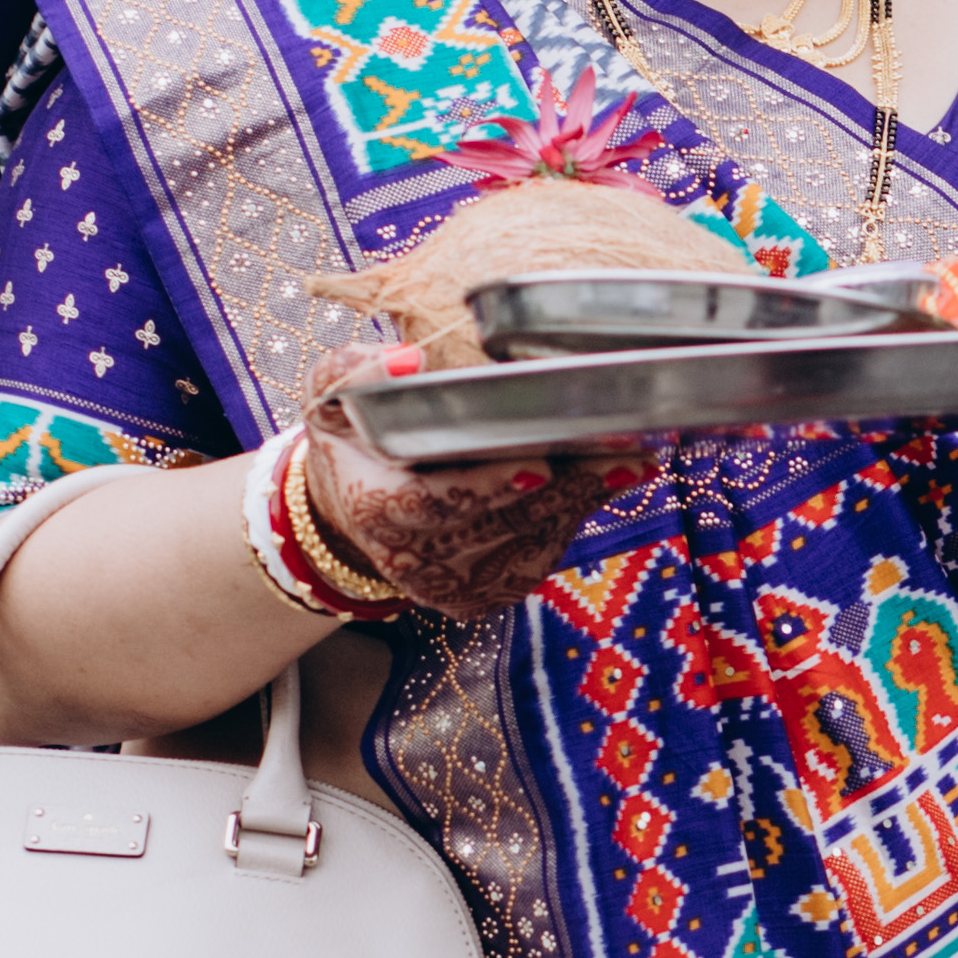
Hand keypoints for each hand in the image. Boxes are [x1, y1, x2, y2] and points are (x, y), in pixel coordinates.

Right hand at [301, 390, 650, 623]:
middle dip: (563, 490)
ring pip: (526, 544)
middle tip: (617, 457)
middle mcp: (409, 557)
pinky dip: (570, 521)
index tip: (539, 468)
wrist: (349, 511)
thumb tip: (408, 360)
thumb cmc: (354, 440)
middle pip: (495, 524)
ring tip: (625, 462)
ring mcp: (447, 585)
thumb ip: (355, 371)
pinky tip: (601, 484)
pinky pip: (534, 559)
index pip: (430, 501)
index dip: (486, 487)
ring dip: (578, 504)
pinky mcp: (478, 598)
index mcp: (371, 505)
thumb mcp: (333, 397)